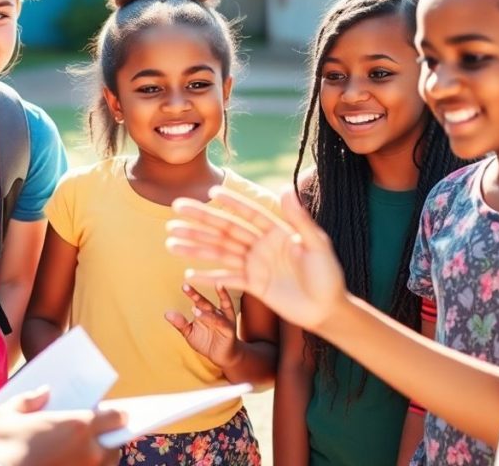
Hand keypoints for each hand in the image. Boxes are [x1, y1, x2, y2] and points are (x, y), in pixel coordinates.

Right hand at [0, 397, 125, 465]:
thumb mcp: (5, 416)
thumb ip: (27, 400)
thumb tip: (43, 392)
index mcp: (79, 426)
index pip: (117, 418)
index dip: (116, 415)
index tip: (111, 416)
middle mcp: (90, 453)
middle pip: (115, 445)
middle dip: (107, 440)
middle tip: (95, 438)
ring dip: (99, 460)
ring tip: (84, 455)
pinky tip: (73, 465)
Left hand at [165, 283, 239, 368]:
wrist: (222, 356)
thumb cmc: (207, 341)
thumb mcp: (190, 332)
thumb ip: (180, 323)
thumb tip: (166, 313)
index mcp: (207, 310)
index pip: (198, 300)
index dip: (192, 293)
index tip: (183, 286)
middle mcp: (216, 312)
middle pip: (205, 302)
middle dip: (196, 295)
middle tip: (185, 287)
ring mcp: (224, 319)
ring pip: (213, 313)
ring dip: (204, 311)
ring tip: (194, 309)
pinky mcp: (229, 329)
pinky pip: (222, 323)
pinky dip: (215, 320)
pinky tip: (208, 319)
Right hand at [167, 185, 346, 331]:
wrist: (328, 310)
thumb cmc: (328, 275)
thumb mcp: (317, 245)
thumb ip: (299, 219)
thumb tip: (285, 189)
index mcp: (277, 231)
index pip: (249, 213)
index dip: (231, 202)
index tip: (210, 192)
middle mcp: (262, 245)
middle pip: (226, 230)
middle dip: (200, 220)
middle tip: (176, 210)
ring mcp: (255, 265)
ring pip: (220, 252)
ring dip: (196, 247)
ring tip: (170, 241)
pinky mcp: (253, 285)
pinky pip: (227, 279)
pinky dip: (208, 277)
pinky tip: (189, 273)